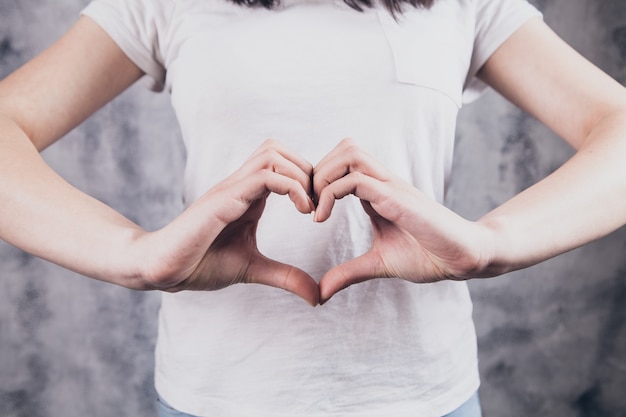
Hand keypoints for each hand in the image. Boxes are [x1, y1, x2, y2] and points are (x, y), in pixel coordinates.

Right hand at [136, 139, 319, 305]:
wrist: (163, 269)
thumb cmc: (200, 264)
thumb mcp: (254, 269)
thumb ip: (286, 276)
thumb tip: (317, 297)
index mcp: (247, 195)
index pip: (282, 163)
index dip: (307, 180)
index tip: (319, 211)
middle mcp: (239, 185)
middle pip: (278, 148)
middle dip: (307, 170)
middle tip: (318, 204)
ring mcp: (231, 188)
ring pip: (273, 153)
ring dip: (300, 175)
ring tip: (309, 207)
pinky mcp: (224, 198)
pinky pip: (265, 176)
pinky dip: (292, 187)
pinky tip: (302, 211)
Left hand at [313, 139, 493, 302]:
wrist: (462, 258)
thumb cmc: (428, 256)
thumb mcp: (378, 264)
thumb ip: (349, 273)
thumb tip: (321, 292)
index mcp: (378, 191)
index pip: (343, 162)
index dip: (319, 179)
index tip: (309, 210)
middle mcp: (384, 182)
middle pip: (345, 147)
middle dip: (317, 170)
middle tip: (307, 204)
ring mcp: (391, 186)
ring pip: (349, 153)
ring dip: (323, 175)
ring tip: (314, 209)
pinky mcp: (397, 198)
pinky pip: (356, 180)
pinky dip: (330, 194)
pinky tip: (321, 219)